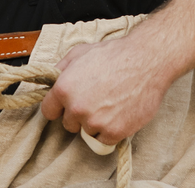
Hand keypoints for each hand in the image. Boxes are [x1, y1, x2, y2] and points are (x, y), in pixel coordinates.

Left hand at [37, 34, 174, 145]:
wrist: (145, 62)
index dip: (58, 108)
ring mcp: (95, 122)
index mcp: (64, 89)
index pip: (48, 111)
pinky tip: (118, 115)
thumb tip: (51, 82)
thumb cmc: (113, 55)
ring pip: (87, 132)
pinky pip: (104, 141)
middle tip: (95, 101)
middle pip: (68, 124)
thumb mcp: (79, 53)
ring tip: (110, 105)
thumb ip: (60, 70)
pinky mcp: (114, 132)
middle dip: (79, 115)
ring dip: (96, 123)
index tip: (66, 106)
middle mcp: (76, 107)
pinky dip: (110, 131)